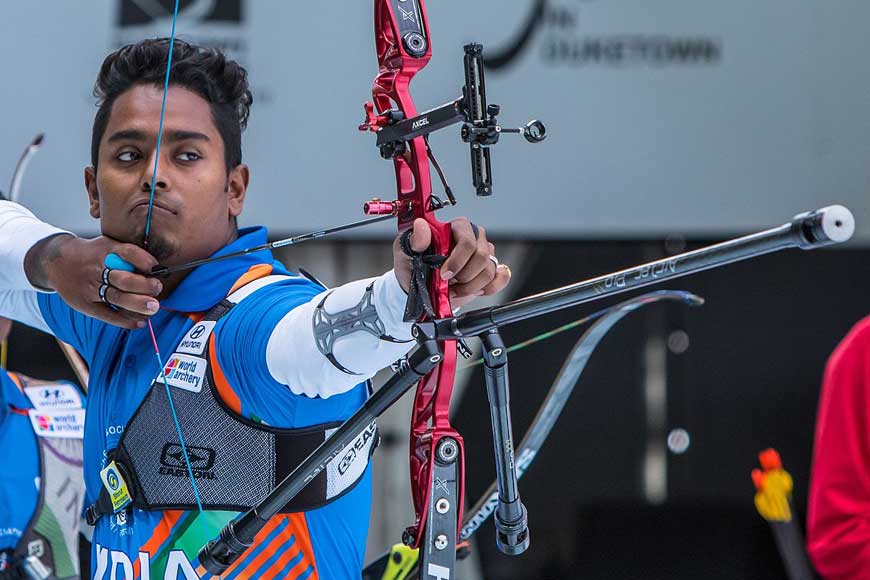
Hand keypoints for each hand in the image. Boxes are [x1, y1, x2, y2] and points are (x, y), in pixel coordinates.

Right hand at [25, 235, 162, 328]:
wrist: (55, 262)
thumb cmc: (91, 254)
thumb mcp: (106, 244)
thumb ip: (128, 254)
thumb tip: (158, 268)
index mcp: (105, 250)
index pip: (127, 252)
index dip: (143, 260)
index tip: (155, 267)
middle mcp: (97, 269)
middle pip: (124, 279)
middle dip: (144, 285)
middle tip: (158, 288)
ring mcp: (90, 288)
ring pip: (117, 298)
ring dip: (138, 304)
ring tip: (154, 307)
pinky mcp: (85, 304)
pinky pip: (107, 315)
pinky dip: (125, 321)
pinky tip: (140, 323)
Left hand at [393, 217, 510, 308]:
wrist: (418, 285)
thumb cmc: (413, 263)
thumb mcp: (406, 250)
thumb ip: (415, 239)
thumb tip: (421, 226)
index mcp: (456, 227)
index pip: (467, 241)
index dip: (458, 261)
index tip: (444, 274)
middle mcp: (474, 237)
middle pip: (482, 256)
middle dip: (464, 276)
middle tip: (448, 284)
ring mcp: (484, 254)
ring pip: (489, 271)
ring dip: (470, 287)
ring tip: (454, 290)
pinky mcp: (490, 270)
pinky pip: (500, 278)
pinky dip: (489, 288)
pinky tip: (476, 290)